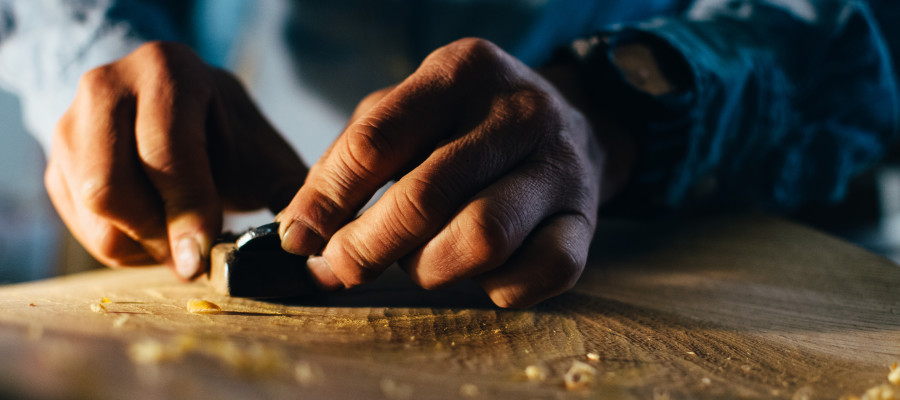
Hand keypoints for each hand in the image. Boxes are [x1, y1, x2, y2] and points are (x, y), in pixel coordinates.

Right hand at [45, 41, 305, 278]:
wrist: (170, 107)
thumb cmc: (224, 134)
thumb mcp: (260, 150)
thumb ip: (287, 190)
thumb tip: (300, 241)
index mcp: (167, 73)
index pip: (164, 151)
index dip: (185, 209)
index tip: (201, 256)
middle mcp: (107, 88)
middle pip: (109, 186)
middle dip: (157, 234)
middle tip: (194, 257)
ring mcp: (71, 124)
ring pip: (91, 210)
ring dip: (139, 245)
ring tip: (179, 242)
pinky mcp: (55, 162)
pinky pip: (80, 224)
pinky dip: (122, 245)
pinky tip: (155, 234)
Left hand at [276, 38, 634, 306]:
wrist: (573, 124)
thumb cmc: (466, 125)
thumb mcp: (406, 114)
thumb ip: (347, 162)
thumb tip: (301, 233)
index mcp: (462, 71)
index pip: (376, 140)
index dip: (326, 199)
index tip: (300, 237)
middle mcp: (519, 112)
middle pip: (426, 197)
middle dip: (366, 247)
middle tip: (340, 268)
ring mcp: (560, 167)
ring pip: (482, 239)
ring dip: (429, 268)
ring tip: (414, 263)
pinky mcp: (586, 222)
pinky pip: (534, 276)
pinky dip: (492, 289)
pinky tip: (474, 274)